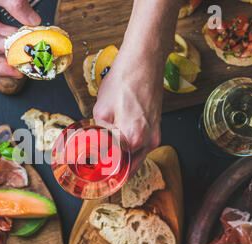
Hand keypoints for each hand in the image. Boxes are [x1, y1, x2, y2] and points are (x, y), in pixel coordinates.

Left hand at [93, 50, 162, 172]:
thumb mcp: (101, 111)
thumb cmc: (124, 81)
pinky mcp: (157, 126)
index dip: (104, 172)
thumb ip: (100, 136)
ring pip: (137, 157)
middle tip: (99, 169)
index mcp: (134, 139)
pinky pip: (142, 145)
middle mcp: (149, 141)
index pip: (117, 168)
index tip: (94, 173)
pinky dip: (131, 147)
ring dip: (123, 159)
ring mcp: (155, 134)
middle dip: (114, 170)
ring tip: (106, 156)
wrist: (144, 61)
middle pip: (130, 168)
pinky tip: (118, 142)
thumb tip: (96, 151)